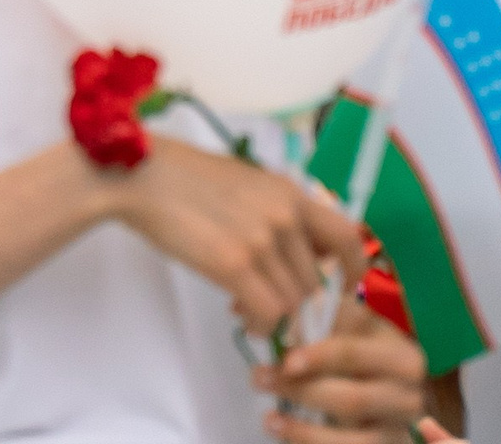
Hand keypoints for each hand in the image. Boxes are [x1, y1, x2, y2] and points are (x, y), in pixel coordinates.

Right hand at [117, 137, 364, 340]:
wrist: (147, 176)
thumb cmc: (190, 177)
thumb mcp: (250, 183)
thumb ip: (280, 213)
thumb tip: (301, 252)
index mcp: (291, 192)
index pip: (346, 237)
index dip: (352, 269)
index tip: (342, 289)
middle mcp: (285, 216)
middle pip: (314, 281)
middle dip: (299, 303)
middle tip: (274, 307)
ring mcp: (262, 241)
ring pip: (293, 302)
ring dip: (277, 316)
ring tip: (251, 310)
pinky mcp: (234, 265)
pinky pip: (268, 313)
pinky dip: (261, 324)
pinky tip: (243, 316)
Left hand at [257, 291, 434, 436]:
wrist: (386, 398)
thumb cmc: (362, 355)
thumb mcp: (349, 330)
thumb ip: (318, 318)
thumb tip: (265, 317)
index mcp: (400, 352)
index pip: (356, 353)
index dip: (320, 356)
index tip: (286, 358)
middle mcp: (407, 393)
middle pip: (352, 398)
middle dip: (302, 390)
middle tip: (260, 379)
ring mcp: (397, 427)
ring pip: (349, 435)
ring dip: (302, 428)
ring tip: (268, 418)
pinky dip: (310, 442)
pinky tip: (284, 433)